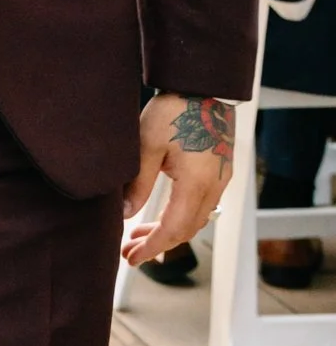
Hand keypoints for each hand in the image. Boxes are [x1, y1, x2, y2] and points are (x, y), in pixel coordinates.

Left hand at [123, 92, 234, 265]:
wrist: (203, 87)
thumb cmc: (173, 112)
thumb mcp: (147, 146)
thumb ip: (138, 184)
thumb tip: (125, 216)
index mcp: (196, 184)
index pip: (173, 229)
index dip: (152, 247)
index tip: (131, 258)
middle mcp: (213, 187)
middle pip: (186, 230)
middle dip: (157, 244)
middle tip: (130, 252)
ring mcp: (220, 180)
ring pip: (195, 219)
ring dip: (168, 231)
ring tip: (139, 235)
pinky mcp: (220, 172)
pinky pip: (201, 206)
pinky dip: (180, 216)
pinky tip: (161, 215)